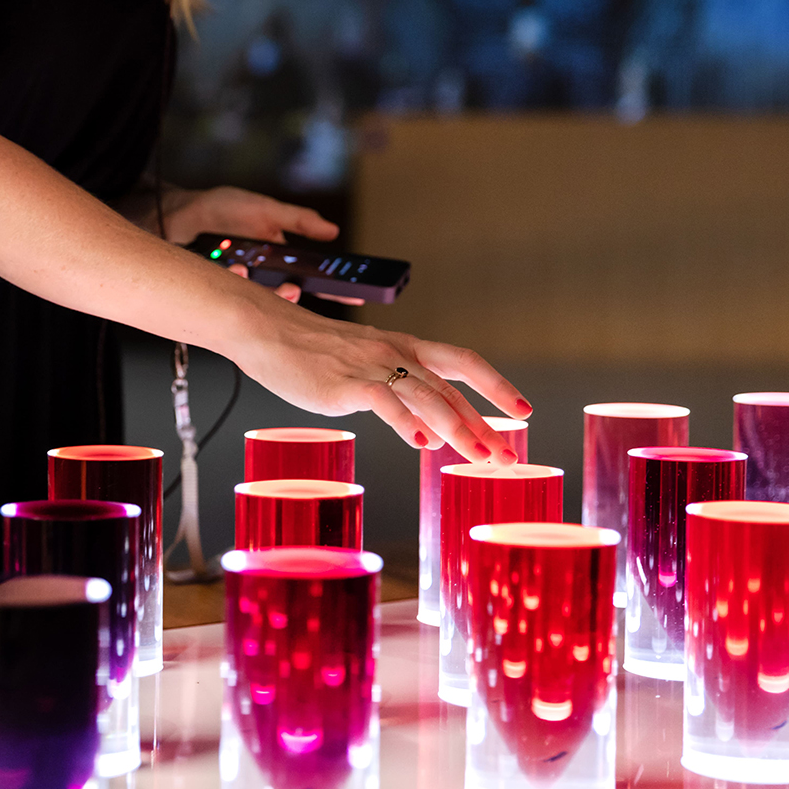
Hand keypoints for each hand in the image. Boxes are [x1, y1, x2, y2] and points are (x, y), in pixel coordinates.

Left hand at [160, 186, 360, 303]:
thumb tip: (332, 231)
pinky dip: (232, 279)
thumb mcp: (266, 210)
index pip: (314, 280)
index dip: (336, 289)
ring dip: (260, 290)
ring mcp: (241, 287)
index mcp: (280, 261)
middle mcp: (263, 279)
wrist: (181, 212)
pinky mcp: (219, 290)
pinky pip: (230, 296)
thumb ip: (298, 220)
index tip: (356, 292)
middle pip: (287, 300)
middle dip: (289, 296)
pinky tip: (230, 265)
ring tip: (246, 267)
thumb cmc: (224, 210)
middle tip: (292, 288)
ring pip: (259, 303)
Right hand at [222, 289, 531, 461]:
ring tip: (480, 458)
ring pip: (427, 396)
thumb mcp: (361, 364)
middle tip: (507, 457)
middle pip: (451, 388)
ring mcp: (370, 366)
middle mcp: (394, 353)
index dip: (496, 385)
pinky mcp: (343, 383)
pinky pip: (383, 402)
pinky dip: (405, 422)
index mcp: (403, 347)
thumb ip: (393, 389)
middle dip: (485, 424)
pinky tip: (421, 444)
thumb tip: (423, 427)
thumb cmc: (308, 352)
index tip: (524, 410)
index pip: (463, 362)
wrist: (264, 330)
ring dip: (458, 429)